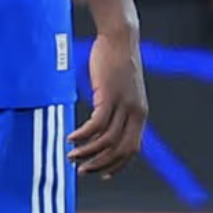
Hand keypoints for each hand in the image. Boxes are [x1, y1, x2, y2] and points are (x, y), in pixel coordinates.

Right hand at [69, 26, 147, 178]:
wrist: (120, 37)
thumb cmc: (118, 62)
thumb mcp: (122, 91)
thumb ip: (118, 109)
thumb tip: (102, 129)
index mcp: (140, 113)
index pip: (133, 149)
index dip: (118, 165)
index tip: (103, 174)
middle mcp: (135, 111)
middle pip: (120, 150)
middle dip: (100, 164)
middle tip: (81, 170)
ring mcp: (124, 104)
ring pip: (107, 140)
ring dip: (87, 152)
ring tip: (72, 155)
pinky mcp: (110, 95)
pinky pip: (96, 124)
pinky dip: (83, 135)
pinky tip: (71, 138)